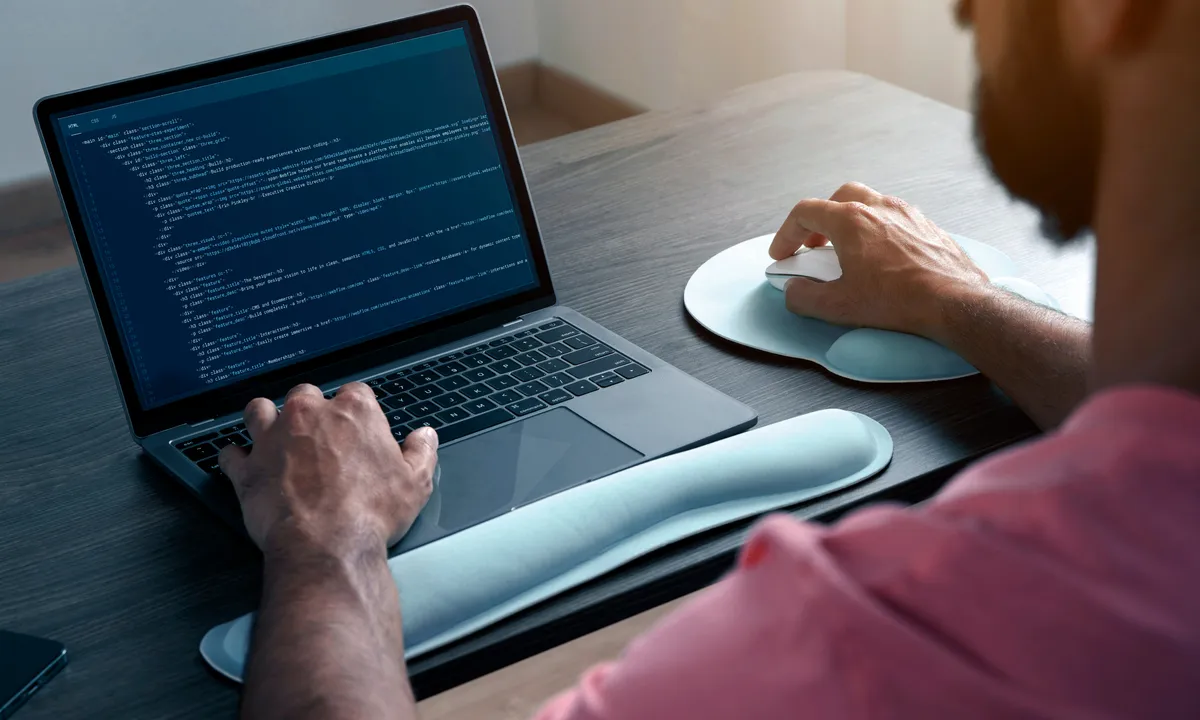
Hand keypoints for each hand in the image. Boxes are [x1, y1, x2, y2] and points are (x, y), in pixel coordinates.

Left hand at [218, 382, 437, 554]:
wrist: (327, 546)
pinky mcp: (247, 468)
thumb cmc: (371, 513)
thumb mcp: (416, 483)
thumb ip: (421, 452)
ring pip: (260, 411)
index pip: (356, 393)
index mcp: (354, 412)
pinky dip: (237, 459)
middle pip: (305, 395)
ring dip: (265, 421)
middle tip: (318, 438)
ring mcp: (272, 438)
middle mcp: (309, 414)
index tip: (358, 431)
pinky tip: (244, 466)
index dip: (357, 412)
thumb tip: (425, 436)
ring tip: (274, 437)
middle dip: (310, 413)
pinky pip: (231, 454)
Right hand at [769, 182, 990, 341]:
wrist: (955, 302)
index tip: (782, 255)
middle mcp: (879, 207)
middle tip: (814, 247)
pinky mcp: (928, 226)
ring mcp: (907, 213)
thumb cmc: (899, 301)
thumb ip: (805, 297)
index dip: (786, 234)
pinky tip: (882, 257)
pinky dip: (878, 230)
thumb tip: (793, 291)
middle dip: (820, 221)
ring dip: (850, 223)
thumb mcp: (838, 306)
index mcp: (851, 221)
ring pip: (869, 204)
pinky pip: (894, 218)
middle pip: (838, 198)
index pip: (805, 213)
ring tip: (848, 252)